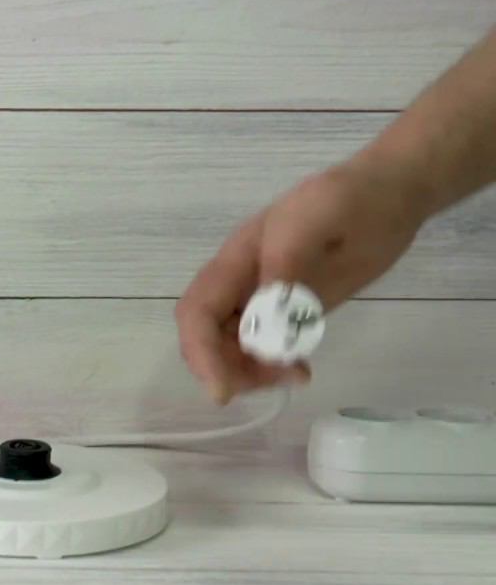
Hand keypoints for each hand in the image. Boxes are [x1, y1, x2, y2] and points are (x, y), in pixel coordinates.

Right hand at [175, 154, 430, 404]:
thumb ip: (285, 265)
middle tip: (273, 382)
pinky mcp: (292, 308)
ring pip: (233, 345)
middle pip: (207, 336)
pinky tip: (301, 371)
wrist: (388, 194)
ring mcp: (266, 296)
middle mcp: (241, 281)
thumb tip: (264, 319)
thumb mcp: (312, 221)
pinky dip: (273, 365)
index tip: (224, 391)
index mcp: (236, 259)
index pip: (197, 312)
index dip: (201, 352)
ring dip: (251, 371)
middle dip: (225, 368)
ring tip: (295, 376)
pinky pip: (266, 344)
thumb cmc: (347, 200)